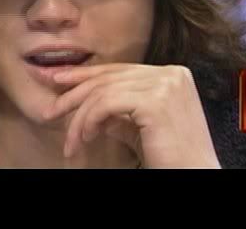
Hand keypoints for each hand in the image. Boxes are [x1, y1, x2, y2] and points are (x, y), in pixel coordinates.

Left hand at [42, 63, 221, 167]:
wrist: (194, 176)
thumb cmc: (169, 158)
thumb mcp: (139, 127)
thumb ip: (119, 112)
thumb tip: (89, 105)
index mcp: (172, 74)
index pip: (120, 70)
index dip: (86, 75)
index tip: (60, 82)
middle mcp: (171, 73)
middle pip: (109, 78)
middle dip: (75, 94)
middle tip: (51, 109)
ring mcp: (165, 84)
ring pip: (103, 93)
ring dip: (80, 118)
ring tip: (72, 141)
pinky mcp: (156, 100)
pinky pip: (106, 104)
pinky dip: (89, 120)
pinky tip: (85, 137)